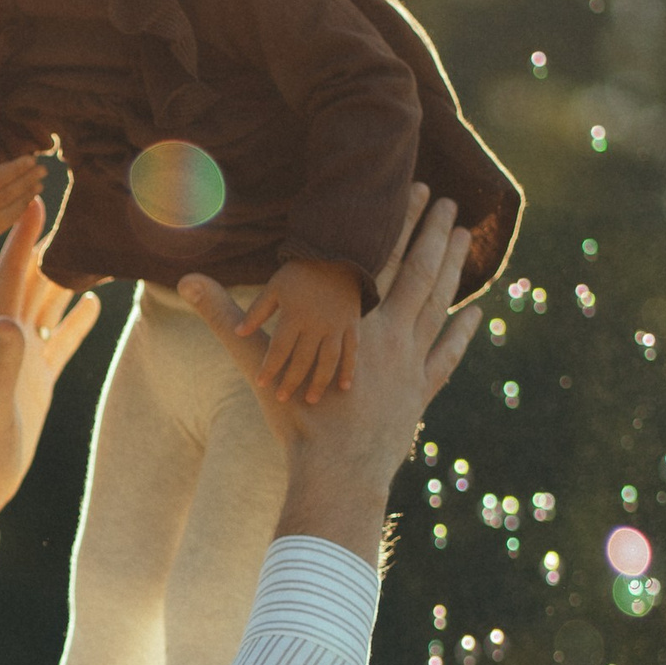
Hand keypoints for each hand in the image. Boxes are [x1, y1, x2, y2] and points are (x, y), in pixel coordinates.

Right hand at [0, 119, 45, 238]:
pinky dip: (18, 211)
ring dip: (26, 198)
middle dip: (26, 183)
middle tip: (43, 170)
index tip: (32, 158)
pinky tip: (29, 197)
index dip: (16, 169)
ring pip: (7, 214)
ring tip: (39, 183)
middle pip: (4, 197)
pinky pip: (3, 223)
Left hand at [0, 201, 101, 608]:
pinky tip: (94, 301)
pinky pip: (60, 340)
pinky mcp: (38, 379)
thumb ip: (2, 362)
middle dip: (48, 245)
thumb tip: (10, 321)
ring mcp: (24, 358)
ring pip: (48, 305)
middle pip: (32, 281)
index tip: (36, 201)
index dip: (22, 239)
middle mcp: (9, 339)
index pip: (11, 275)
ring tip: (89, 245)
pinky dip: (75, 319)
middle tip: (72, 209)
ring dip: (65, 276)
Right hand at [181, 190, 475, 562]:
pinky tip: (477, 313)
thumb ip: (224, 318)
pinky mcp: (419, 394)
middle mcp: (392, 337)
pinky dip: (462, 333)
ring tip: (465, 237)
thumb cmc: (298, 422)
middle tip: (453, 202)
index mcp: (355, 323)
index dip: (399, 221)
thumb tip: (187, 281)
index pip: (382, 258)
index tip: (418, 187)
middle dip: (434, 234)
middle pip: (419, 274)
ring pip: (439, 306)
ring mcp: (411, 365)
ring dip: (454, 269)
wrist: (336, 476)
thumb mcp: (259, 364)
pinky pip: (446, 356)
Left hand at [239, 254, 362, 403]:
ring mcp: (336, 326)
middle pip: (302, 359)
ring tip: (311, 399)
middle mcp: (316, 323)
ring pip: (328, 360)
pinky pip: (352, 352)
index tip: (261, 383)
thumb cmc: (301, 272)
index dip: (269, 367)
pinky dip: (348, 370)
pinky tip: (344, 387)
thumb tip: (238, 333)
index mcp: (294, 314)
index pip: (279, 348)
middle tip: (282, 399)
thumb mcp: (275, 287)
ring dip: (319, 382)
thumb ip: (257, 311)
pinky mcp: (352, 325)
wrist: (338, 253)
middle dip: (291, 381)